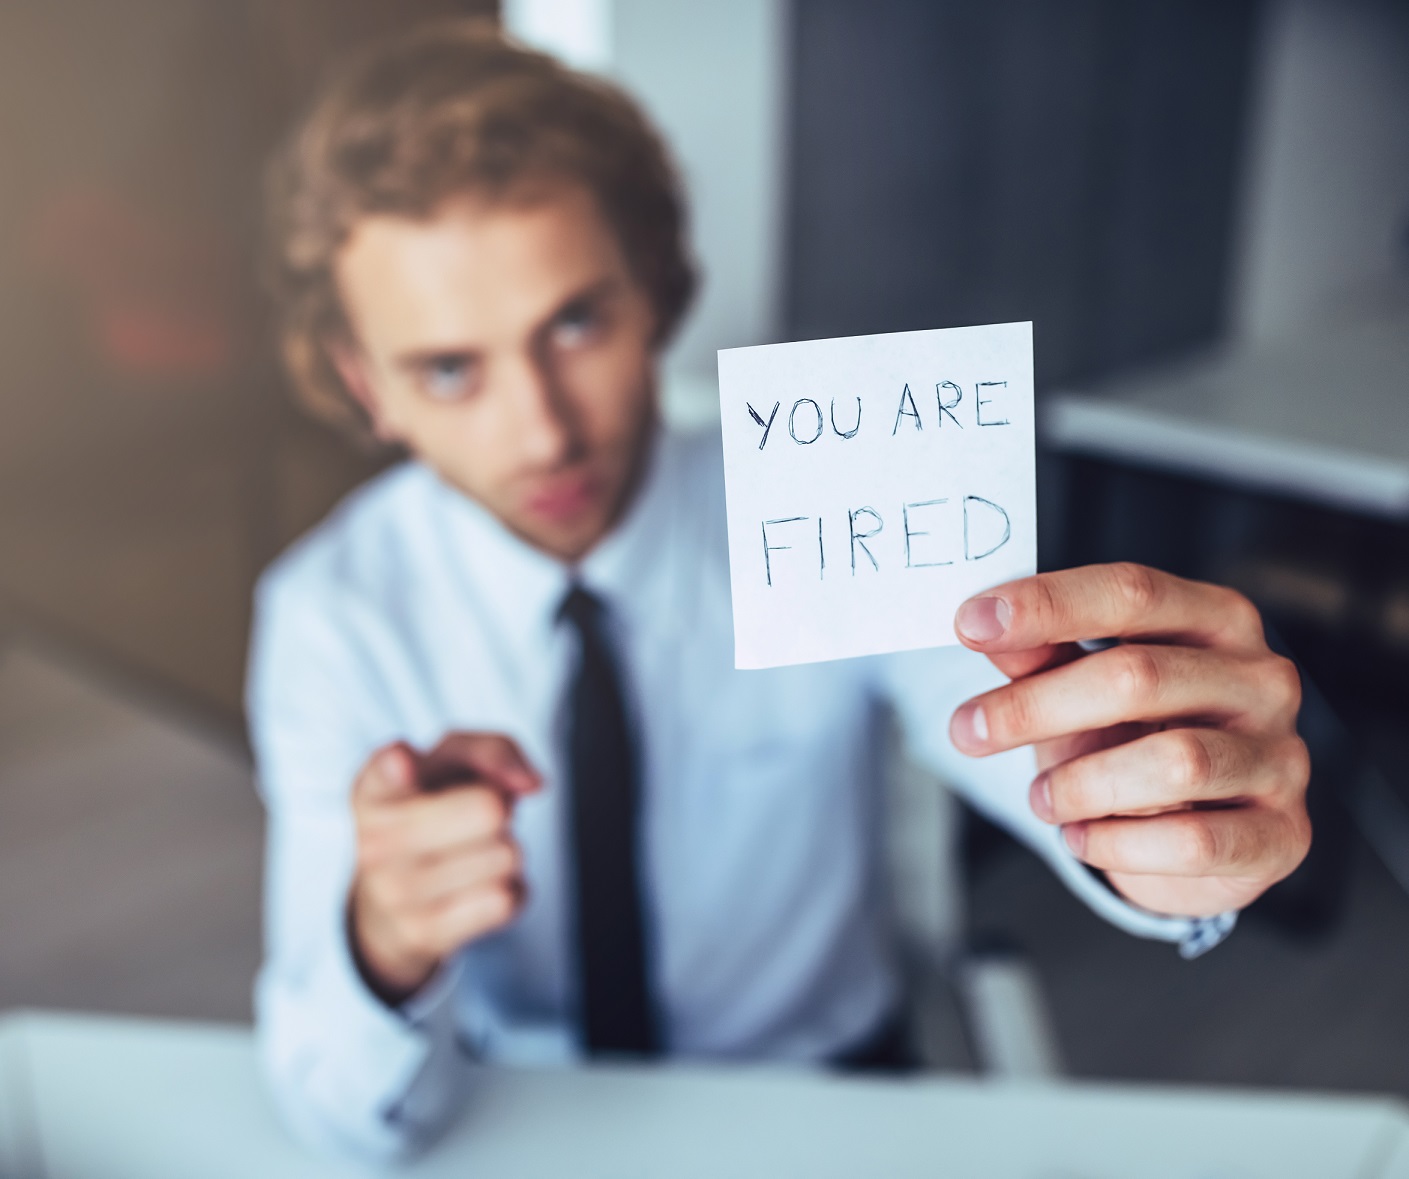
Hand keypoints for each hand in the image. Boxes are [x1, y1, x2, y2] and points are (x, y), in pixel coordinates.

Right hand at [349, 733, 540, 1003]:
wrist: (391, 901)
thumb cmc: (433, 811)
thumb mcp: (453, 762)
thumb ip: (494, 751)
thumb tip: (529, 784)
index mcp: (374, 789)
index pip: (387, 768)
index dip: (400, 764)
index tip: (404, 763)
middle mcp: (375, 842)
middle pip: (489, 810)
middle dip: (501, 809)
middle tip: (476, 818)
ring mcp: (396, 893)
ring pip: (506, 856)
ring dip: (505, 850)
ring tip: (472, 852)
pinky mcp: (424, 933)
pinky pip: (507, 899)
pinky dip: (510, 889)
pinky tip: (478, 886)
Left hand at [949, 562, 1310, 917]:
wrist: (1203, 834)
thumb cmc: (1138, 739)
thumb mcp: (1083, 688)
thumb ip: (1042, 656)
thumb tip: (985, 628)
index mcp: (1216, 619)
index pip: (1132, 593)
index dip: (1048, 605)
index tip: (969, 624)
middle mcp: (1262, 679)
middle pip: (1140, 675)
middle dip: (1037, 706)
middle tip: (967, 731)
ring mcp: (1282, 756)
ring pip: (1173, 762)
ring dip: (1081, 784)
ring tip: (1041, 799)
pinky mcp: (1282, 834)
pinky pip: (1193, 841)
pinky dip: (1118, 843)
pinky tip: (1082, 838)